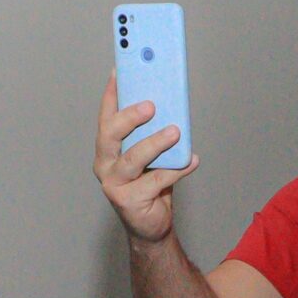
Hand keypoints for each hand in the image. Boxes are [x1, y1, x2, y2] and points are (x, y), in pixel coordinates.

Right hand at [93, 74, 197, 243]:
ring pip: (132, 158)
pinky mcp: (129, 202)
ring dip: (155, 143)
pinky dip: (176, 170)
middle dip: (129, 117)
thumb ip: (152, 133)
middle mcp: (104, 164)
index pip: (106, 116)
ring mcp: (114, 184)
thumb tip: (170, 105)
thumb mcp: (150, 154)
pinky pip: (156, 181)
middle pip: (110, 135)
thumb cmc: (150, 185)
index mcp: (107, 148)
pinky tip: (192, 160)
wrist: (151, 226)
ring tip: (175, 131)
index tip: (120, 71)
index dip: (112, 94)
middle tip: (151, 106)